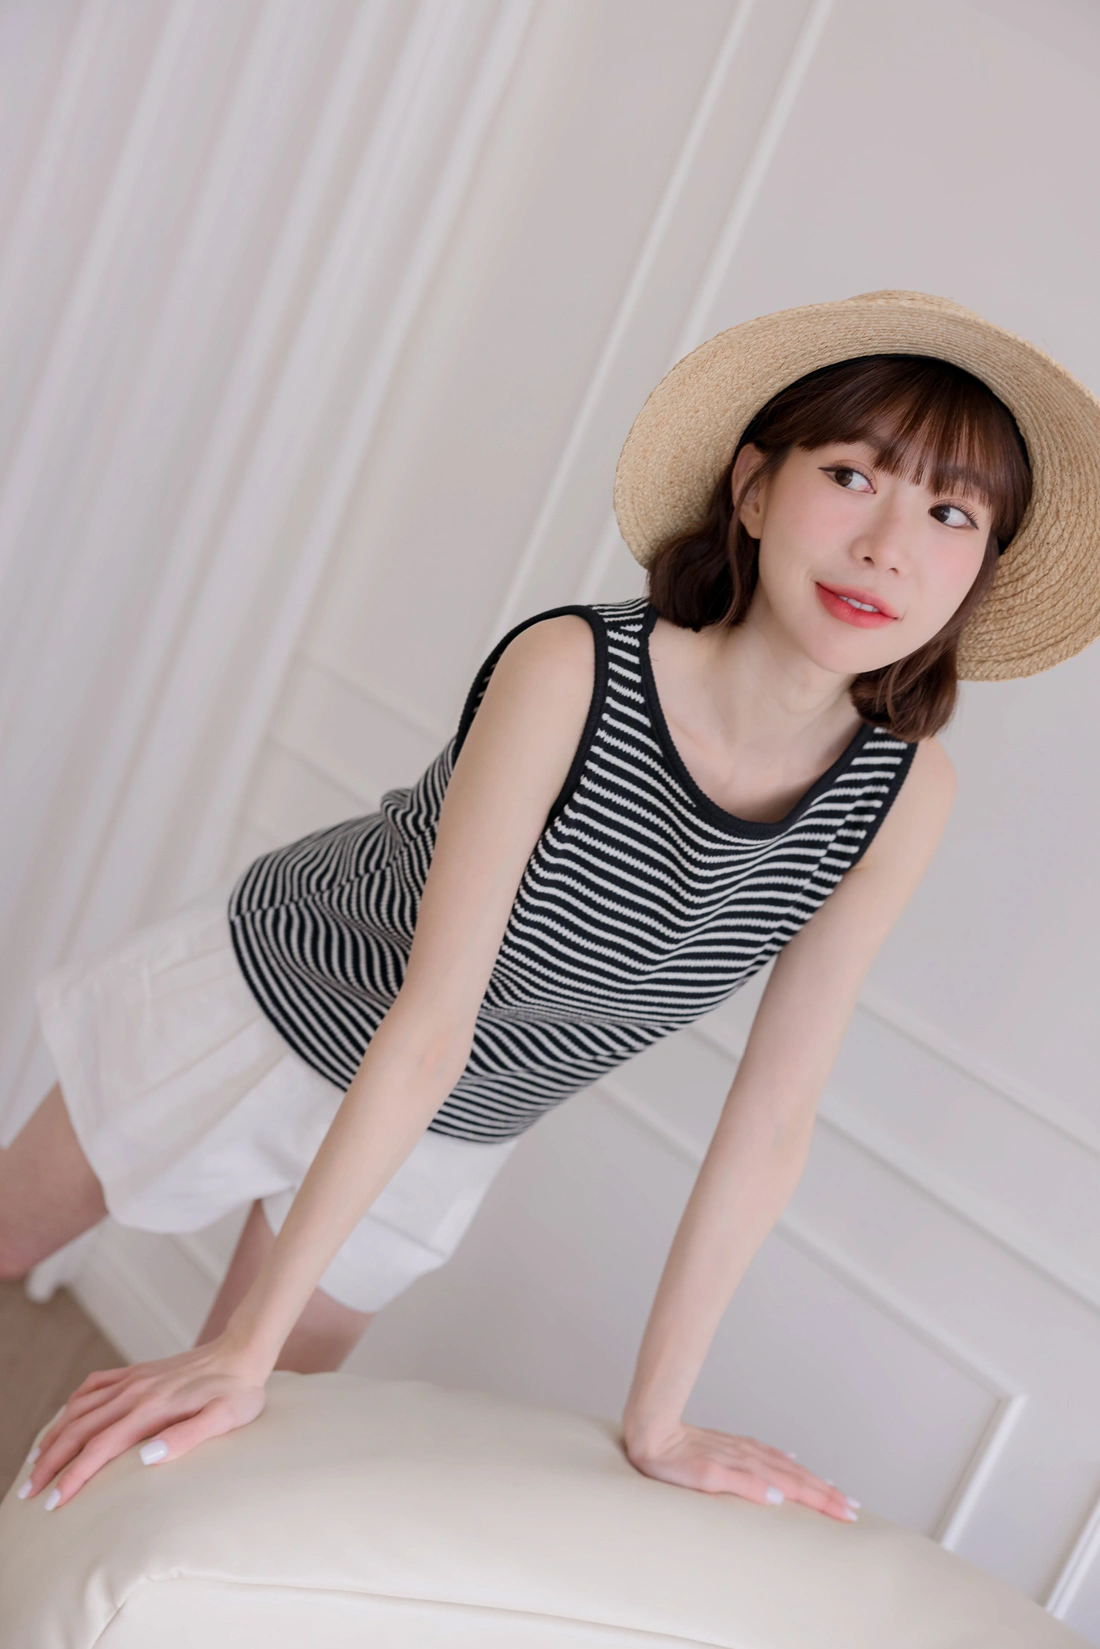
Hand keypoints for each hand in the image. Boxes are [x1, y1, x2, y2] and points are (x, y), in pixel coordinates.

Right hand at [15, 1336, 267, 1509]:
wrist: (242, 1352)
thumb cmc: (237, 1391)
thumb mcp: (224, 1420)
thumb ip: (186, 1437)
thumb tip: (147, 1459)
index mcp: (152, 1410)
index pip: (100, 1448)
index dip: (73, 1476)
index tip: (53, 1501)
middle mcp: (135, 1393)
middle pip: (79, 1430)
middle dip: (50, 1462)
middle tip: (29, 1492)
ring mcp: (133, 1380)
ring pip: (79, 1408)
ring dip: (54, 1435)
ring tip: (36, 1461)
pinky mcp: (137, 1372)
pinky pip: (94, 1385)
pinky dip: (73, 1403)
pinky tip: (65, 1417)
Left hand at [624, 1420, 858, 1521]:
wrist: (649, 1428)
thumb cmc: (670, 1461)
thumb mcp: (703, 1477)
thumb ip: (741, 1485)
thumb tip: (778, 1498)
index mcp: (747, 1467)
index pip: (795, 1487)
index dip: (823, 1500)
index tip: (848, 1514)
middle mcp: (749, 1456)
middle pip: (797, 1476)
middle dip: (827, 1493)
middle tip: (853, 1509)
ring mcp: (741, 1449)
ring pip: (785, 1465)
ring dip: (812, 1479)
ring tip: (834, 1489)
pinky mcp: (730, 1445)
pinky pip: (768, 1454)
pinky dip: (785, 1461)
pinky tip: (792, 1461)